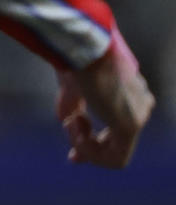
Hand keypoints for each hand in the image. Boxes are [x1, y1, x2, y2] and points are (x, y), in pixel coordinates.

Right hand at [57, 32, 154, 168]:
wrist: (82, 48)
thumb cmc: (76, 58)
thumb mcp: (72, 83)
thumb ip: (72, 103)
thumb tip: (64, 119)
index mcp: (131, 91)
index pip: (117, 124)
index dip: (94, 139)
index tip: (73, 146)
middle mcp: (141, 104)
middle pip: (118, 142)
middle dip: (91, 150)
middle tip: (72, 156)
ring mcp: (139, 116)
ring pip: (114, 151)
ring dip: (85, 145)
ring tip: (70, 124)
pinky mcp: (130, 125)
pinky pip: (114, 157)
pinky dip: (91, 152)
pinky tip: (76, 133)